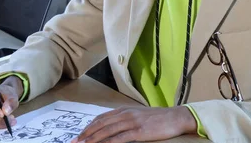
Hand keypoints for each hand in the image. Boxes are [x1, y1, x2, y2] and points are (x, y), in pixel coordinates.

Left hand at [71, 106, 196, 142]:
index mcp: (123, 110)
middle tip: (75, 142)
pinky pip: (120, 137)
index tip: (78, 136)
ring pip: (107, 131)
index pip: (100, 119)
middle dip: (86, 134)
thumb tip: (110, 128)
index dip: (88, 127)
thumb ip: (123, 120)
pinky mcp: (139, 131)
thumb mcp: (137, 115)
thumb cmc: (157, 118)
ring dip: (93, 139)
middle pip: (100, 125)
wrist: (175, 117)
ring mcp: (131, 122)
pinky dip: (109, 142)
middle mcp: (124, 114)